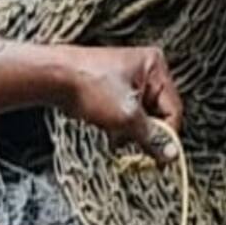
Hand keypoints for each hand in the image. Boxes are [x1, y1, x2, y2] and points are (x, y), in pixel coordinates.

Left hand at [59, 45, 183, 159]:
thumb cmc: (87, 85)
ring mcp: (128, 77)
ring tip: (115, 136)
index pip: (173, 108)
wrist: (52, 77)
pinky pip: (126, 110)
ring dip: (130, 129)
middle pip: (158, 111)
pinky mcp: (112, 87)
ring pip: (141, 113)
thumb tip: (170, 152)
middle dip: (144, 131)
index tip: (160, 157)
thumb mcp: (125, 116)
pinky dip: (120, 124)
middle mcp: (145, 69)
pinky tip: (109, 130)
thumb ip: (150, 136)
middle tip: (135, 149)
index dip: (166, 134)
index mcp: (155, 67)